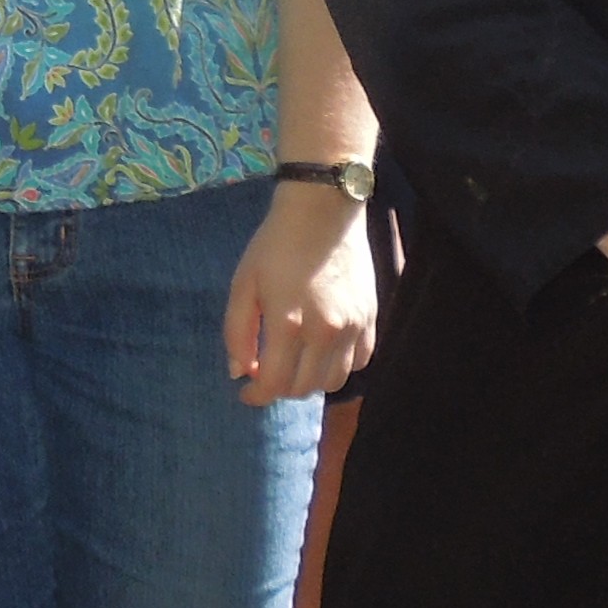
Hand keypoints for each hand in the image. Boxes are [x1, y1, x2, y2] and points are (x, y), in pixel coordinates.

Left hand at [224, 179, 377, 404]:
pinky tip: (323, 352)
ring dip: (310, 381)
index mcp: (288, 324)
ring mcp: (353, 328)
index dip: (257, 396)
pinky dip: (339, 367)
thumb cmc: (275, 245)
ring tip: (295, 364)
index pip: (274, 384)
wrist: (322, 211)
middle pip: (304, 388)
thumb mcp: (243, 283)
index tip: (246, 392)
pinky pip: (359, 362)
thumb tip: (239, 372)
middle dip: (280, 389)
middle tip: (267, 373)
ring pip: (333, 381)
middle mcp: (325, 332)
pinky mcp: (371, 319)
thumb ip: (237, 332)